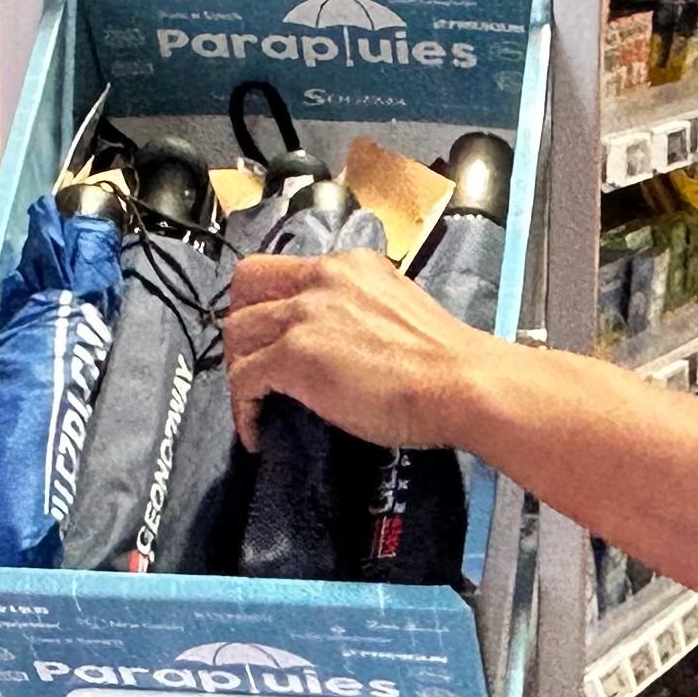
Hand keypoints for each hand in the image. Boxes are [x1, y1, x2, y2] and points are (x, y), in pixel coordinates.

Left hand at [225, 248, 495, 452]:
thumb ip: (361, 311)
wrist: (461, 383)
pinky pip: (243, 379)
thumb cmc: (446, 363)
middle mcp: (322, 278)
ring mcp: (306, 314)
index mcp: (350, 265)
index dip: (266, 302)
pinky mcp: (295, 355)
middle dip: (240, 325)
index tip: (268, 332)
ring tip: (254, 401)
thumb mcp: (399, 310)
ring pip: (236, 332)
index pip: (284, 269)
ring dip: (238, 369)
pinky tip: (258, 431)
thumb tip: (338, 342)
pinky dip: (244, 409)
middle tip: (248, 361)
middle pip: (247, 285)